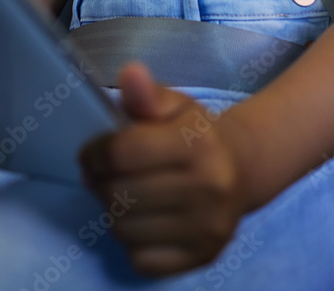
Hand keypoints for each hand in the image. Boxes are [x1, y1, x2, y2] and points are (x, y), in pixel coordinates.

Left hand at [79, 63, 249, 276]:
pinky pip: (141, 260)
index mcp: (198, 143)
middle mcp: (208, 187)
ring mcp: (208, 228)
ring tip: (123, 195)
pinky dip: (132, 242)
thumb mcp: (174, 105)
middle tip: (104, 175)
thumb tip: (129, 73)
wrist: (242, 169)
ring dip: (113, 213)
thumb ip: (146, 93)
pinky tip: (142, 220)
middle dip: (101, 184)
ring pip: (125, 230)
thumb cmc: (196, 133)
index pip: (122, 153)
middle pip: (119, 194)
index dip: (94, 153)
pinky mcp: (203, 257)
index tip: (90, 154)